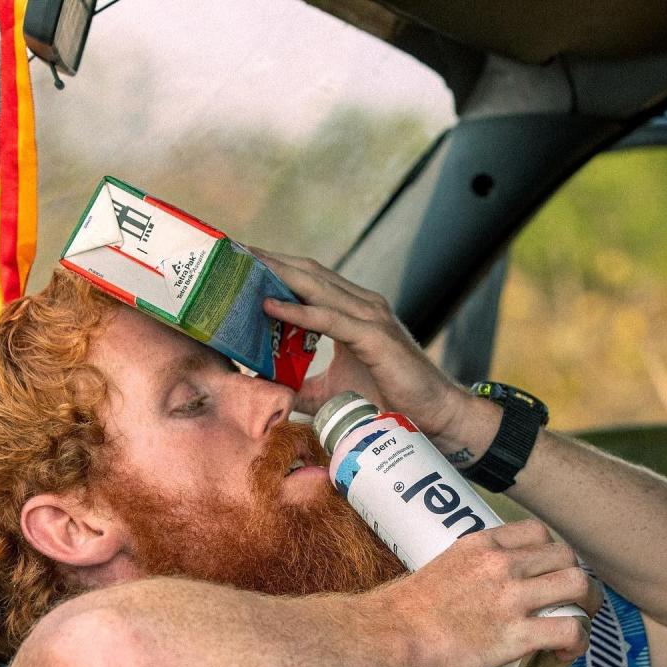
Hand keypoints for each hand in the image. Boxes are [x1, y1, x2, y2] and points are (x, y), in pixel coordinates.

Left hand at [254, 250, 474, 448]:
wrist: (436, 415)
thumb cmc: (390, 399)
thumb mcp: (332, 391)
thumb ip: (300, 385)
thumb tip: (266, 390)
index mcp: (352, 311)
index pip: (307, 280)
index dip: (274, 267)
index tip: (239, 261)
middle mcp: (361, 305)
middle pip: (307, 272)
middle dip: (268, 260)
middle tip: (230, 251)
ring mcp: (370, 317)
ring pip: (316, 287)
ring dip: (277, 275)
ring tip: (242, 267)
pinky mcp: (374, 338)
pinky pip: (329, 319)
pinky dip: (298, 311)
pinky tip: (270, 306)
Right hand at [377, 519, 598, 666]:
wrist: (391, 634)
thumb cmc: (406, 609)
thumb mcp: (442, 566)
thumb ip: (472, 568)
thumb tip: (484, 586)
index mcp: (482, 544)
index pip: (538, 532)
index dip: (552, 553)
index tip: (548, 572)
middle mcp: (502, 564)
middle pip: (567, 556)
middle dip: (576, 578)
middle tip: (572, 600)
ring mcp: (511, 598)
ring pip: (579, 585)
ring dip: (587, 606)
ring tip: (579, 622)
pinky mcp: (516, 634)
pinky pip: (570, 630)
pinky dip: (577, 642)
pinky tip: (564, 653)